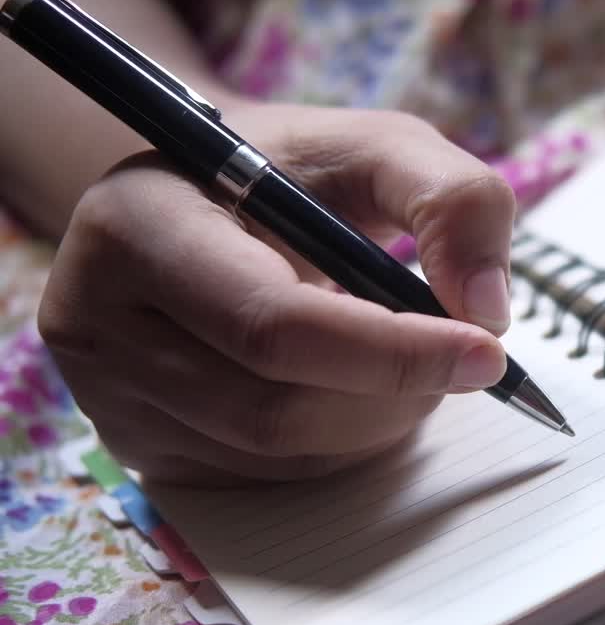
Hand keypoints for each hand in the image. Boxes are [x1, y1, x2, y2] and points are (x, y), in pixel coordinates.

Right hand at [38, 101, 516, 483]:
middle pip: (275, 408)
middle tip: (461, 356)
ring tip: (408, 359)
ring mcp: (110, 399)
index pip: (272, 324)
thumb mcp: (378, 146)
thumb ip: (452, 199)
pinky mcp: (142, 447)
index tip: (487, 351)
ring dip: (378, 420)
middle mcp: (96, 322)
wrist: (204, 199)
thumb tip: (487, 309)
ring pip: (280, 455)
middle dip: (396, 391)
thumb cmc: (292, 171)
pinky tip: (356, 387)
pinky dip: (343, 443)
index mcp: (138, 227)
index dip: (392, 350)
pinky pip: (268, 478)